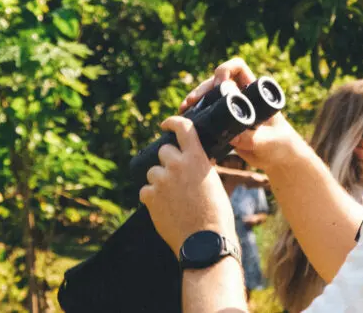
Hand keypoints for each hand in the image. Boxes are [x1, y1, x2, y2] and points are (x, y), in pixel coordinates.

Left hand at [139, 116, 236, 255]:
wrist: (205, 241)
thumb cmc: (216, 213)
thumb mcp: (214, 182)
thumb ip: (201, 166)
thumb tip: (195, 159)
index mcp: (197, 158)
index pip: (182, 127)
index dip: (172, 122)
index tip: (166, 125)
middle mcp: (177, 165)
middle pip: (164, 151)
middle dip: (168, 161)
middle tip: (176, 177)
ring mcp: (162, 180)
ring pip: (153, 171)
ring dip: (159, 180)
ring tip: (173, 197)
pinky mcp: (150, 197)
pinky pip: (145, 190)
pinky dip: (152, 197)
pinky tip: (165, 207)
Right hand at [182, 58, 304, 174]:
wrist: (279, 159)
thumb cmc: (281, 145)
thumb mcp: (268, 142)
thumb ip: (253, 139)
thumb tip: (232, 137)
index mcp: (255, 92)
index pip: (238, 68)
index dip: (225, 70)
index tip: (218, 84)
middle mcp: (242, 95)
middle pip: (218, 81)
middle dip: (203, 87)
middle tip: (192, 100)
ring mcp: (233, 108)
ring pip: (210, 95)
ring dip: (196, 99)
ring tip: (184, 108)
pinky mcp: (225, 122)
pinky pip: (208, 112)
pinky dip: (196, 113)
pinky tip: (185, 118)